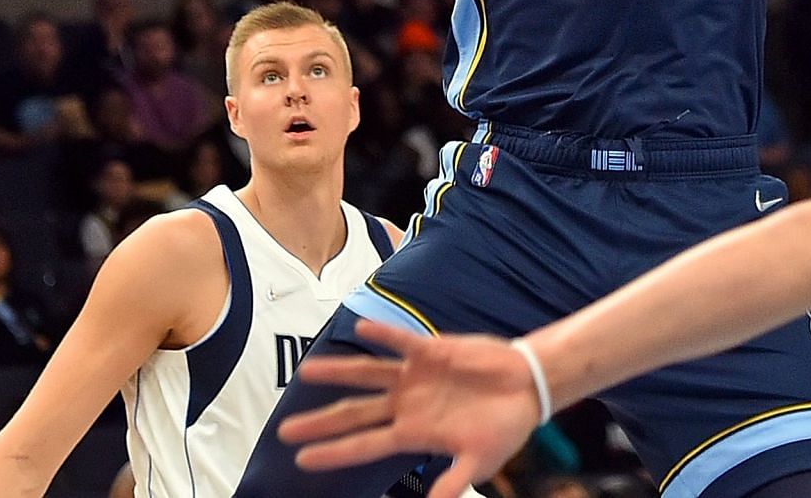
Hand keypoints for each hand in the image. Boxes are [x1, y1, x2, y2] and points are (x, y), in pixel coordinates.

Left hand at [280, 320, 539, 496]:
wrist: (527, 388)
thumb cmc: (502, 427)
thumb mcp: (477, 462)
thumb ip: (451, 484)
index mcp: (413, 433)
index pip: (364, 444)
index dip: (334, 452)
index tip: (301, 459)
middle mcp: (406, 404)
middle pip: (355, 413)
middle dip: (320, 422)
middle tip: (284, 430)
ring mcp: (415, 377)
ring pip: (369, 375)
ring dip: (339, 372)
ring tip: (307, 372)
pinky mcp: (431, 350)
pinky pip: (402, 341)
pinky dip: (382, 335)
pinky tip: (361, 329)